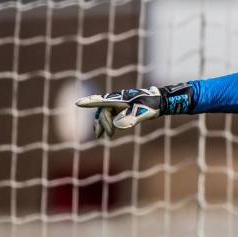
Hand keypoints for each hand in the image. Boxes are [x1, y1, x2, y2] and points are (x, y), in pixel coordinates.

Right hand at [75, 83, 192, 138]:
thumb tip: (117, 124)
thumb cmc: (151, 106)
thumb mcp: (142, 114)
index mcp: (120, 100)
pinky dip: (107, 124)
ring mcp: (118, 104)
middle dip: (102, 123)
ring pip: (104, 114)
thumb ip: (130, 118)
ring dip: (102, 125)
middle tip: (108, 136)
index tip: (78, 103)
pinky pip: (110, 116)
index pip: (101, 101)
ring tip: (101, 137)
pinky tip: (107, 133)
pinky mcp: (121, 109)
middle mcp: (116, 101)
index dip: (89, 102)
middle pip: (102, 111)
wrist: (159, 102)